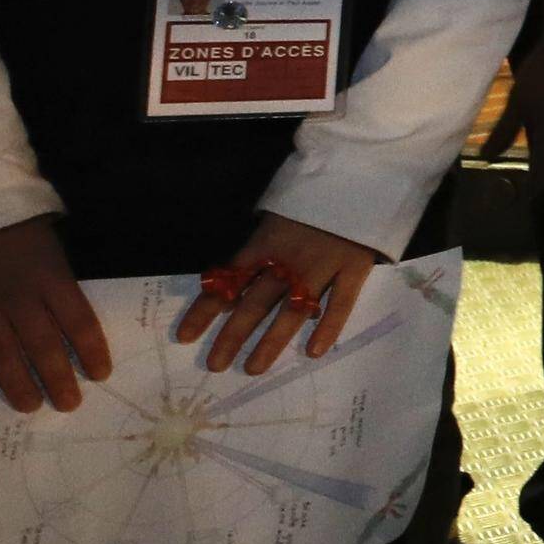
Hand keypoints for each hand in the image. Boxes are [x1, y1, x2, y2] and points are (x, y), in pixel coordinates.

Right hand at [0, 216, 108, 410]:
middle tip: (68, 404)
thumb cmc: (11, 226)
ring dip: (17, 384)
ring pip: (0, 353)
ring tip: (31, 406)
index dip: (92, 351)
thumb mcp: (48, 247)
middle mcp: (16, 294)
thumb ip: (58, 283)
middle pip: (43, 346)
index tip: (99, 375)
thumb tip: (73, 325)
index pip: (79, 321)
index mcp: (50, 276)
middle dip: (58, 379)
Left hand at [187, 214, 377, 375]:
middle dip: (233, 335)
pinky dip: (328, 327)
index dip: (206, 309)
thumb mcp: (274, 216)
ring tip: (253, 368)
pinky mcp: (354, 268)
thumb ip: (255, 250)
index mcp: (265, 245)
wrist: (359, 175)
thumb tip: (230, 287)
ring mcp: (323, 267)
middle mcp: (289, 261)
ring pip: (293, 310)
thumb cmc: (312, 196)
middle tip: (215, 365)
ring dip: (271, 341)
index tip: (184, 336)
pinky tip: (314, 351)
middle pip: (256, 303)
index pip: (229, 281)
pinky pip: (341, 302)